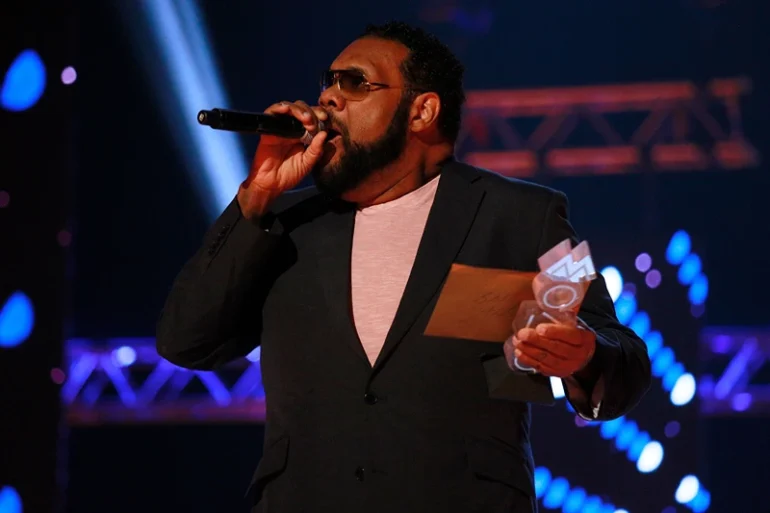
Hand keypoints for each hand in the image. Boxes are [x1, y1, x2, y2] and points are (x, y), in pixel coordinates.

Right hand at [238, 101, 328, 218]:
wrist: (271, 185)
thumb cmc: (289, 176)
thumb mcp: (307, 164)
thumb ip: (316, 150)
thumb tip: (324, 134)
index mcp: (304, 135)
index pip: (313, 118)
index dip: (319, 115)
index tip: (325, 119)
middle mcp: (293, 129)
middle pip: (302, 109)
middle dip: (310, 112)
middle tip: (313, 123)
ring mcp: (281, 128)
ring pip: (289, 108)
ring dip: (298, 110)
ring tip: (305, 119)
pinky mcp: (268, 130)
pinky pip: (271, 113)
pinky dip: (278, 108)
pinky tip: (285, 109)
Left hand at [504, 322, 595, 377]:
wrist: (583, 355)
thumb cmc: (575, 334)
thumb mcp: (575, 323)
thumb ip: (564, 315)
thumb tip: (550, 300)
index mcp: (585, 338)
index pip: (570, 335)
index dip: (554, 332)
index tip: (539, 328)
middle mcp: (578, 354)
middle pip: (556, 348)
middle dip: (537, 341)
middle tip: (522, 334)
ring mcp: (568, 366)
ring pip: (547, 359)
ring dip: (529, 350)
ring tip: (517, 341)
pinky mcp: (558, 373)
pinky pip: (542, 368)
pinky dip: (528, 360)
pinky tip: (519, 352)